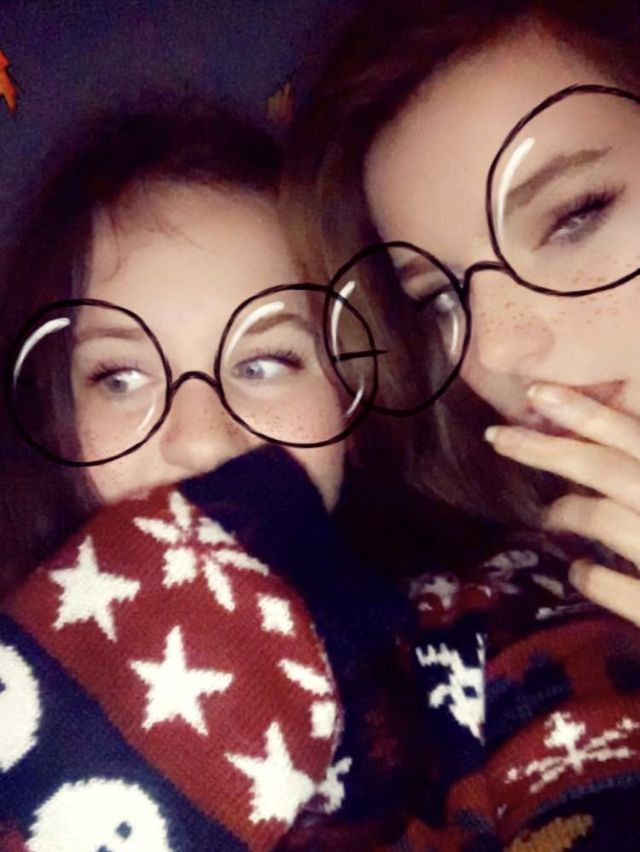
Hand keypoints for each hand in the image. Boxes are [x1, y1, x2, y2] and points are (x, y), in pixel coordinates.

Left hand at [484, 383, 639, 626]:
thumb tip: (623, 444)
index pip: (634, 437)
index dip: (585, 412)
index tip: (535, 392)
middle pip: (605, 470)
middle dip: (547, 450)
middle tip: (497, 435)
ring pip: (603, 519)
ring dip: (568, 512)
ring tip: (550, 515)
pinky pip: (612, 586)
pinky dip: (589, 576)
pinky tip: (578, 571)